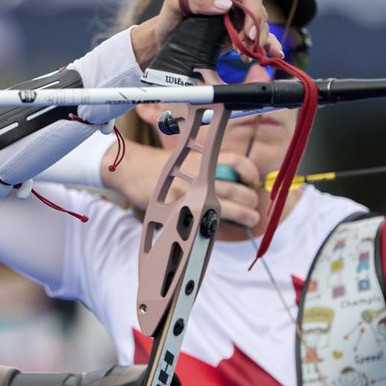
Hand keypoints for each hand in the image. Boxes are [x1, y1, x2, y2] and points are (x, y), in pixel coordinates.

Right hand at [100, 144, 262, 228]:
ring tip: (250, 219)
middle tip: (253, 208)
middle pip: (239, 190)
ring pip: (230, 207)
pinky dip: (220, 226)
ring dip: (245, 216)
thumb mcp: (186, 160)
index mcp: (204, 161)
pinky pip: (208, 221)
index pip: (238, 164)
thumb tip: (236, 186)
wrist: (132, 170)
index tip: (253, 182)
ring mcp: (192, 195)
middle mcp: (200, 177)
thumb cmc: (160, 168)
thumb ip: (208, 170)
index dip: (251, 174)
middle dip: (251, 202)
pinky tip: (223, 225)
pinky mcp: (181, 211)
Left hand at [130, 0, 282, 68]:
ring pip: (260, 26)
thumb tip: (224, 3)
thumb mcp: (176, 2)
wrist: (165, 40)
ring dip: (258, 42)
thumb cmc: (170, 17)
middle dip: (255, 30)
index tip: (246, 30)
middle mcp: (233, 2)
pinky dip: (268, 45)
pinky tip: (273, 54)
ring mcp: (237, 20)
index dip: (251, 11)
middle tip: (244, 44)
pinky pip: (259, 38)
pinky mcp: (238, 35)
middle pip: (258, 12)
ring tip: (247, 55)